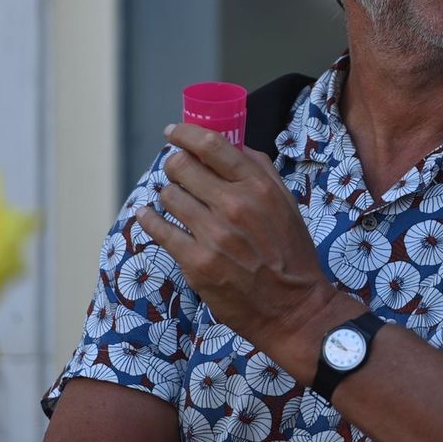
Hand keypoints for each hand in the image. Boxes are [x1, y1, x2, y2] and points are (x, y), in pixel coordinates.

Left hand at [135, 123, 343, 361]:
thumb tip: (232, 145)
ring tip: (177, 203)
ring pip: (169, 195)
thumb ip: (260, 172)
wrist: (294, 308)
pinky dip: (150, 219)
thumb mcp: (286, 204)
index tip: (174, 133)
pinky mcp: (196, 263)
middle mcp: (234, 206)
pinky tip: (148, 216)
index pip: (212, 145)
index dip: (185, 134)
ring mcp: (213, 235)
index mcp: (258, 187)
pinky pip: (159, 229)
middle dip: (176, 166)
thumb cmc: (291, 254)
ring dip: (169, 195)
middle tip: (178, 174)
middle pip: (182, 167)